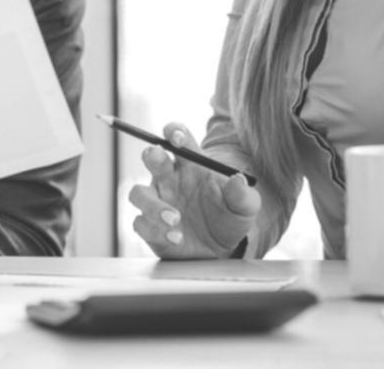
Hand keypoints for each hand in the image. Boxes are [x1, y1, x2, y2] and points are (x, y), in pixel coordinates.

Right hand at [126, 123, 259, 258]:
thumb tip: (239, 179)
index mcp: (192, 164)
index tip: (176, 137)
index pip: (179, 139)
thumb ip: (242, 194)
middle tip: (158, 158)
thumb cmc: (230, 218)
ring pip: (138, 193)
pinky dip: (155, 230)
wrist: (222, 250)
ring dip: (153, 204)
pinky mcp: (150, 226)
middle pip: (152, 157)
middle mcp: (169, 179)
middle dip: (152, 155)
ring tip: (175, 218)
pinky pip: (141, 223)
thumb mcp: (245, 208)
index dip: (174, 133)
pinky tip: (176, 238)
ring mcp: (157, 201)